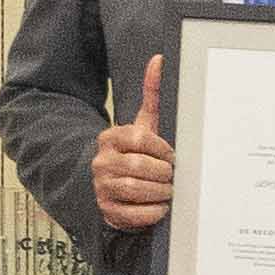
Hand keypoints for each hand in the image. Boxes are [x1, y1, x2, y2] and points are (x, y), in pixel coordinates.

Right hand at [87, 55, 174, 236]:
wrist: (111, 184)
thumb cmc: (135, 153)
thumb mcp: (143, 125)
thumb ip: (152, 94)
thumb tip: (159, 59)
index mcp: (111, 137)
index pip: (140, 139)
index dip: (163, 150)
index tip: (171, 157)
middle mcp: (102, 161)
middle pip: (139, 167)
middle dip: (163, 174)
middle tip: (172, 177)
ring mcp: (101, 186)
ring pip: (134, 190)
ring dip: (159, 193)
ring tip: (168, 191)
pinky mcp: (106, 209)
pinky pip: (132, 214)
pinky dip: (151, 212)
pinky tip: (159, 207)